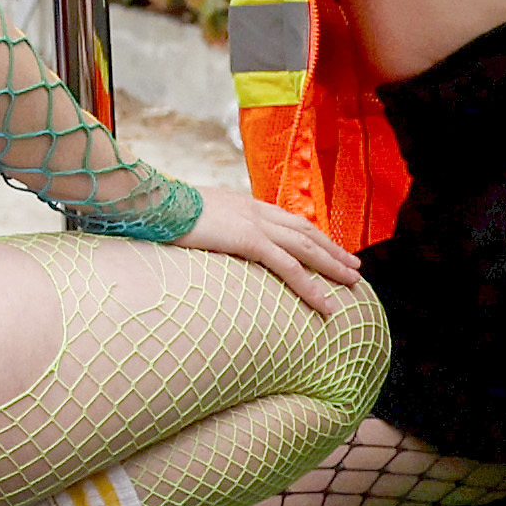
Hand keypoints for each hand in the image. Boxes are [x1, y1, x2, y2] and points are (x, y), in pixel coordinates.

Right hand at [177, 180, 371, 315]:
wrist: (151, 201)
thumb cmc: (160, 211)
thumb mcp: (189, 216)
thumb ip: (206, 225)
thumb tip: (205, 237)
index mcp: (241, 202)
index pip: (285, 218)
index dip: (309, 234)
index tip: (327, 247)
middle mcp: (254, 209)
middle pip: (304, 229)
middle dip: (332, 248)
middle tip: (354, 265)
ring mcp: (253, 223)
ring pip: (305, 246)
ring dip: (332, 265)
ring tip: (353, 282)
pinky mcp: (248, 239)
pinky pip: (289, 266)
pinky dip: (311, 285)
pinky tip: (326, 304)